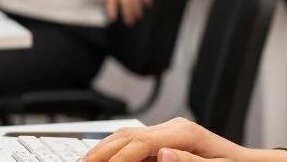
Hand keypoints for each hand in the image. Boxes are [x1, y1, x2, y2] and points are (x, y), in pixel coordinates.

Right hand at [82, 118, 275, 161]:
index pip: (140, 143)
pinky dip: (118, 152)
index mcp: (185, 133)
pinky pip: (136, 143)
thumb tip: (162, 153)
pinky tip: (107, 160)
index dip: (116, 158)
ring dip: (104, 150)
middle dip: (100, 152)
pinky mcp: (168, 139)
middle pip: (127, 135)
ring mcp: (170, 131)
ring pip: (127, 136)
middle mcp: (174, 127)